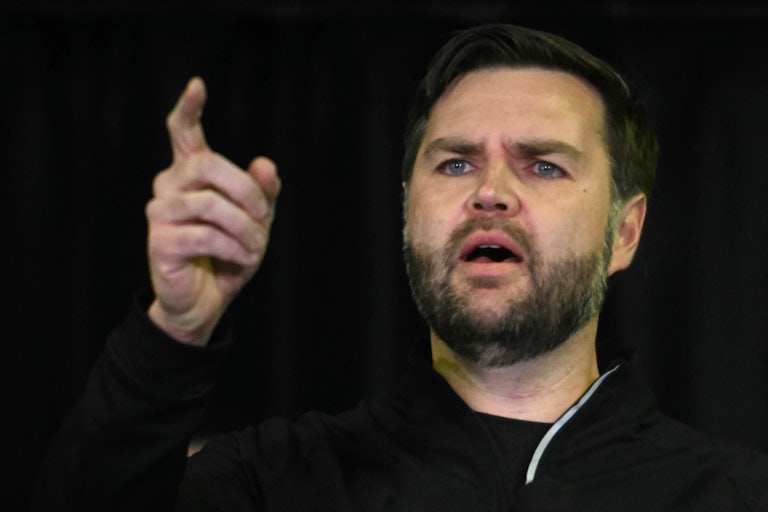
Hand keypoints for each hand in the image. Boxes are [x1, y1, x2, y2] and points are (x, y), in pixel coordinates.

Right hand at [145, 78, 279, 344]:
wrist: (208, 300)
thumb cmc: (231, 252)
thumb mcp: (257, 221)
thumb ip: (264, 192)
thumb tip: (265, 163)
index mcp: (191, 174)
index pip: (182, 131)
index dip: (189, 108)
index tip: (198, 85)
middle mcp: (169, 185)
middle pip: (207, 164)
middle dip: (246, 190)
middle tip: (264, 216)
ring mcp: (160, 212)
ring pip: (210, 204)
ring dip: (245, 227)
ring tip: (256, 247)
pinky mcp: (160, 242)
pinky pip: (206, 235)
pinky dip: (234, 248)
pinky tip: (241, 258)